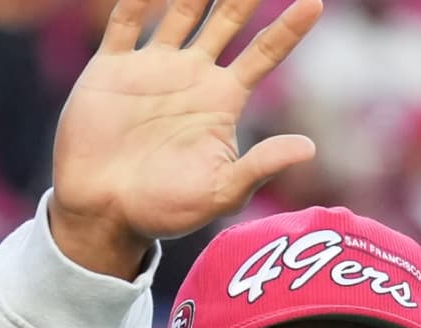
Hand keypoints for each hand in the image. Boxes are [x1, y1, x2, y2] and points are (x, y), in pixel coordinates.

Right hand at [49, 0, 321, 271]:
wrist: (104, 214)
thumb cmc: (166, 210)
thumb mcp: (222, 192)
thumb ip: (261, 166)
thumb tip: (309, 147)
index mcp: (222, 101)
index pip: (264, 53)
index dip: (289, 28)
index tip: (315, 2)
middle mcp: (192, 76)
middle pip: (226, 19)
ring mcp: (152, 68)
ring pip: (180, 10)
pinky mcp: (111, 69)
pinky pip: (125, 21)